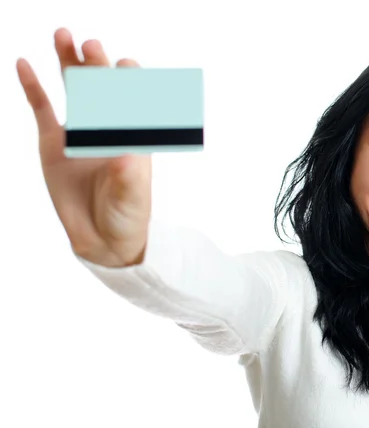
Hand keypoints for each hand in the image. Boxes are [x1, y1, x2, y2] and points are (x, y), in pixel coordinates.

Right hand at [17, 28, 151, 266]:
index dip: (131, 82)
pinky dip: (34, 88)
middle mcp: (108, 130)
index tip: (126, 66)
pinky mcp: (54, 145)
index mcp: (133, 138)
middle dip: (98, 66)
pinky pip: (42, 111)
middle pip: (103, 89)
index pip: (134, 101)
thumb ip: (129, 178)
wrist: (103, 241)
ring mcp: (80, 135)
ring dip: (69, 63)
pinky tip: (25, 65)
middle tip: (91, 45)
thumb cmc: (128, 217)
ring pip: (74, 91)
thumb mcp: (131, 199)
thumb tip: (127, 156)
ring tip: (63, 35)